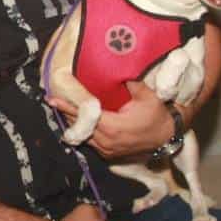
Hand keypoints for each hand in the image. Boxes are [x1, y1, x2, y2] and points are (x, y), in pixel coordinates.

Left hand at [48, 81, 170, 158]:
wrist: (168, 137)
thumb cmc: (157, 115)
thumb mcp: (146, 95)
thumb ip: (130, 81)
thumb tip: (118, 66)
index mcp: (113, 126)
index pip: (86, 115)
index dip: (69, 107)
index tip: (53, 100)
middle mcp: (107, 141)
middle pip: (80, 125)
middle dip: (67, 112)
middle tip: (53, 100)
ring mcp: (107, 150)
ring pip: (83, 136)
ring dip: (73, 123)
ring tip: (62, 109)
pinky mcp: (109, 154)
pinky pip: (90, 143)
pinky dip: (83, 132)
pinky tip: (77, 122)